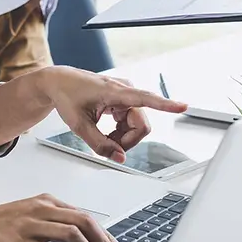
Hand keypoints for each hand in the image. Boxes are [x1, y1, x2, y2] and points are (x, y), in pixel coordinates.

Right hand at [0, 194, 124, 241]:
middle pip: (84, 221)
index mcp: (46, 202)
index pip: (84, 215)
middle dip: (104, 241)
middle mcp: (41, 209)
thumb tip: (78, 238)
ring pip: (73, 235)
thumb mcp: (27, 215)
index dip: (103, 233)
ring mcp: (31, 225)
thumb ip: (51, 222)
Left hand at [39, 66, 187, 162]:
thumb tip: (118, 158)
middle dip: (127, 140)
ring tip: (104, 136)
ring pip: (137, 126)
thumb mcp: (79, 125)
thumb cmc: (67, 95)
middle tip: (107, 145)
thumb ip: (99, 144)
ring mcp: (125, 95)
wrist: (59, 82)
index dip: (166, 105)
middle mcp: (125, 90)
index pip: (145, 98)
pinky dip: (120, 131)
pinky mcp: (123, 100)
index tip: (183, 106)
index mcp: (115, 92)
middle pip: (142, 125)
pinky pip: (131, 122)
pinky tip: (107, 131)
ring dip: (123, 137)